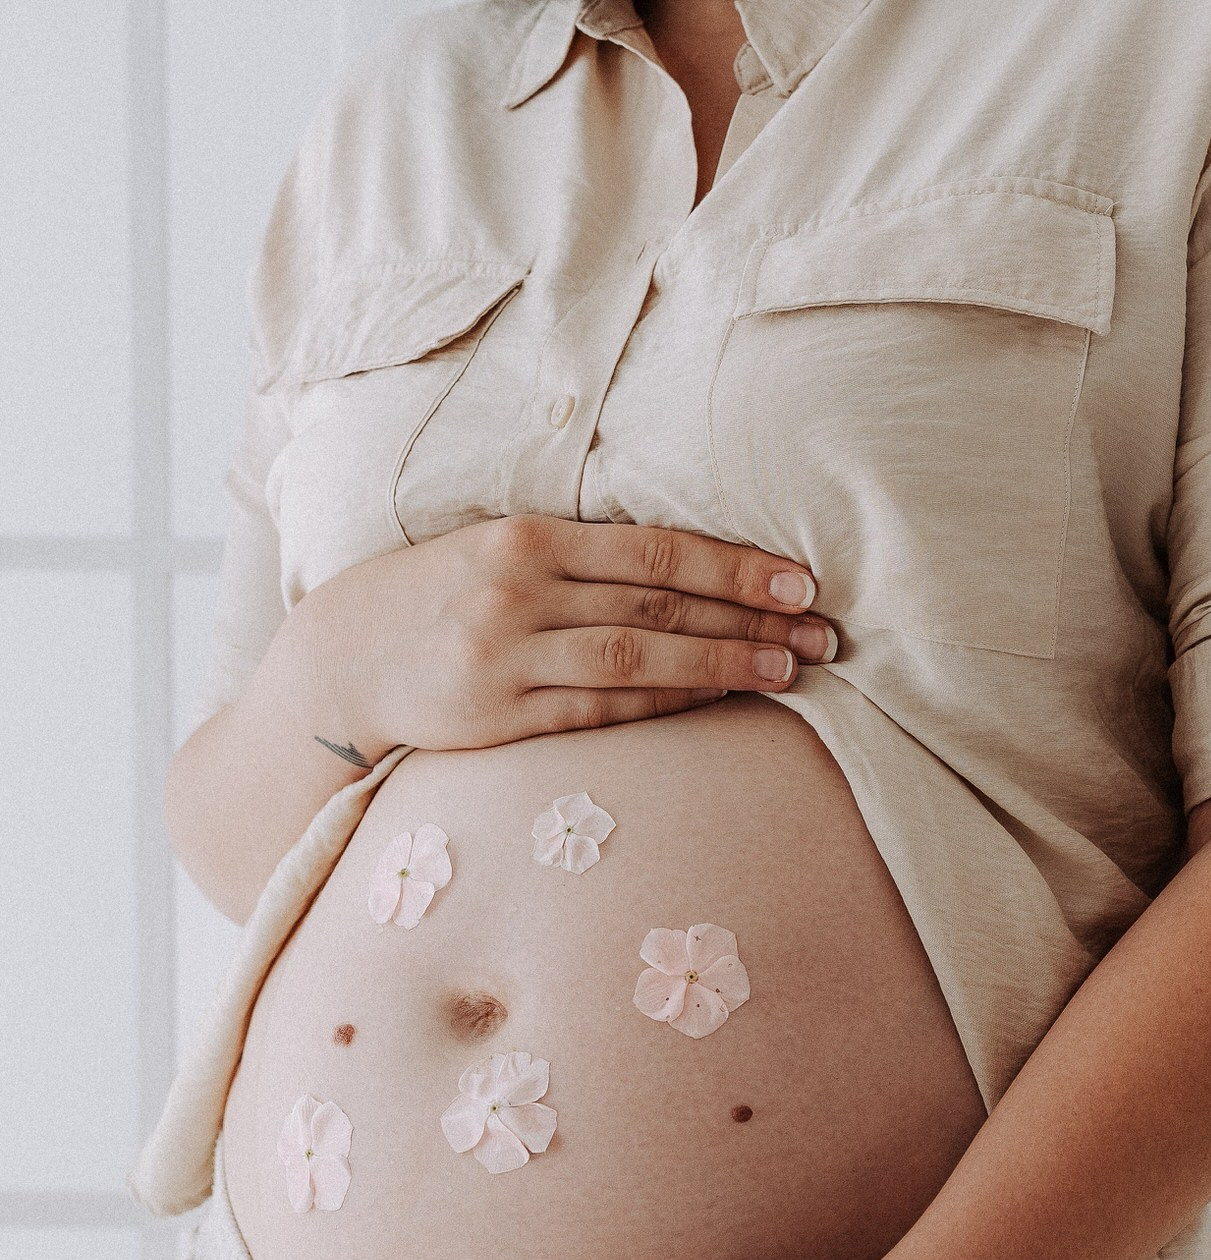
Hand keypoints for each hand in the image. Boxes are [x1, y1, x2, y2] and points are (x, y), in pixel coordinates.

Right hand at [306, 514, 833, 757]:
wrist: (338, 663)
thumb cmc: (433, 600)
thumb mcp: (494, 551)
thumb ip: (577, 555)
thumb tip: (685, 564)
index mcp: (524, 539)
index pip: (653, 550)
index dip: (734, 565)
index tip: (799, 579)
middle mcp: (519, 595)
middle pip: (659, 604)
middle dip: (750, 616)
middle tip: (823, 631)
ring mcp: (508, 661)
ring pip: (640, 660)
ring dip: (723, 664)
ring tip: (790, 670)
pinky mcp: (500, 720)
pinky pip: (603, 711)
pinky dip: (668, 703)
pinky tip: (718, 700)